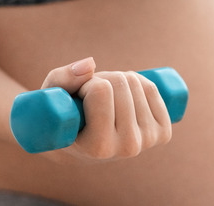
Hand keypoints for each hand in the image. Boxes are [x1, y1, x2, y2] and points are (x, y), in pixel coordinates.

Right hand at [39, 57, 172, 162]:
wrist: (83, 146)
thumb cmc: (62, 117)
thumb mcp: (51, 97)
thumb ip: (62, 78)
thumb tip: (91, 64)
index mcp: (98, 147)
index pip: (101, 91)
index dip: (87, 84)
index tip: (79, 97)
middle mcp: (126, 148)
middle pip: (121, 83)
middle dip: (103, 79)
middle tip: (91, 95)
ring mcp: (147, 141)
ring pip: (137, 83)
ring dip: (119, 79)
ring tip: (105, 98)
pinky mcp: (162, 133)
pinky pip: (153, 89)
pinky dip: (139, 81)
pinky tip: (126, 94)